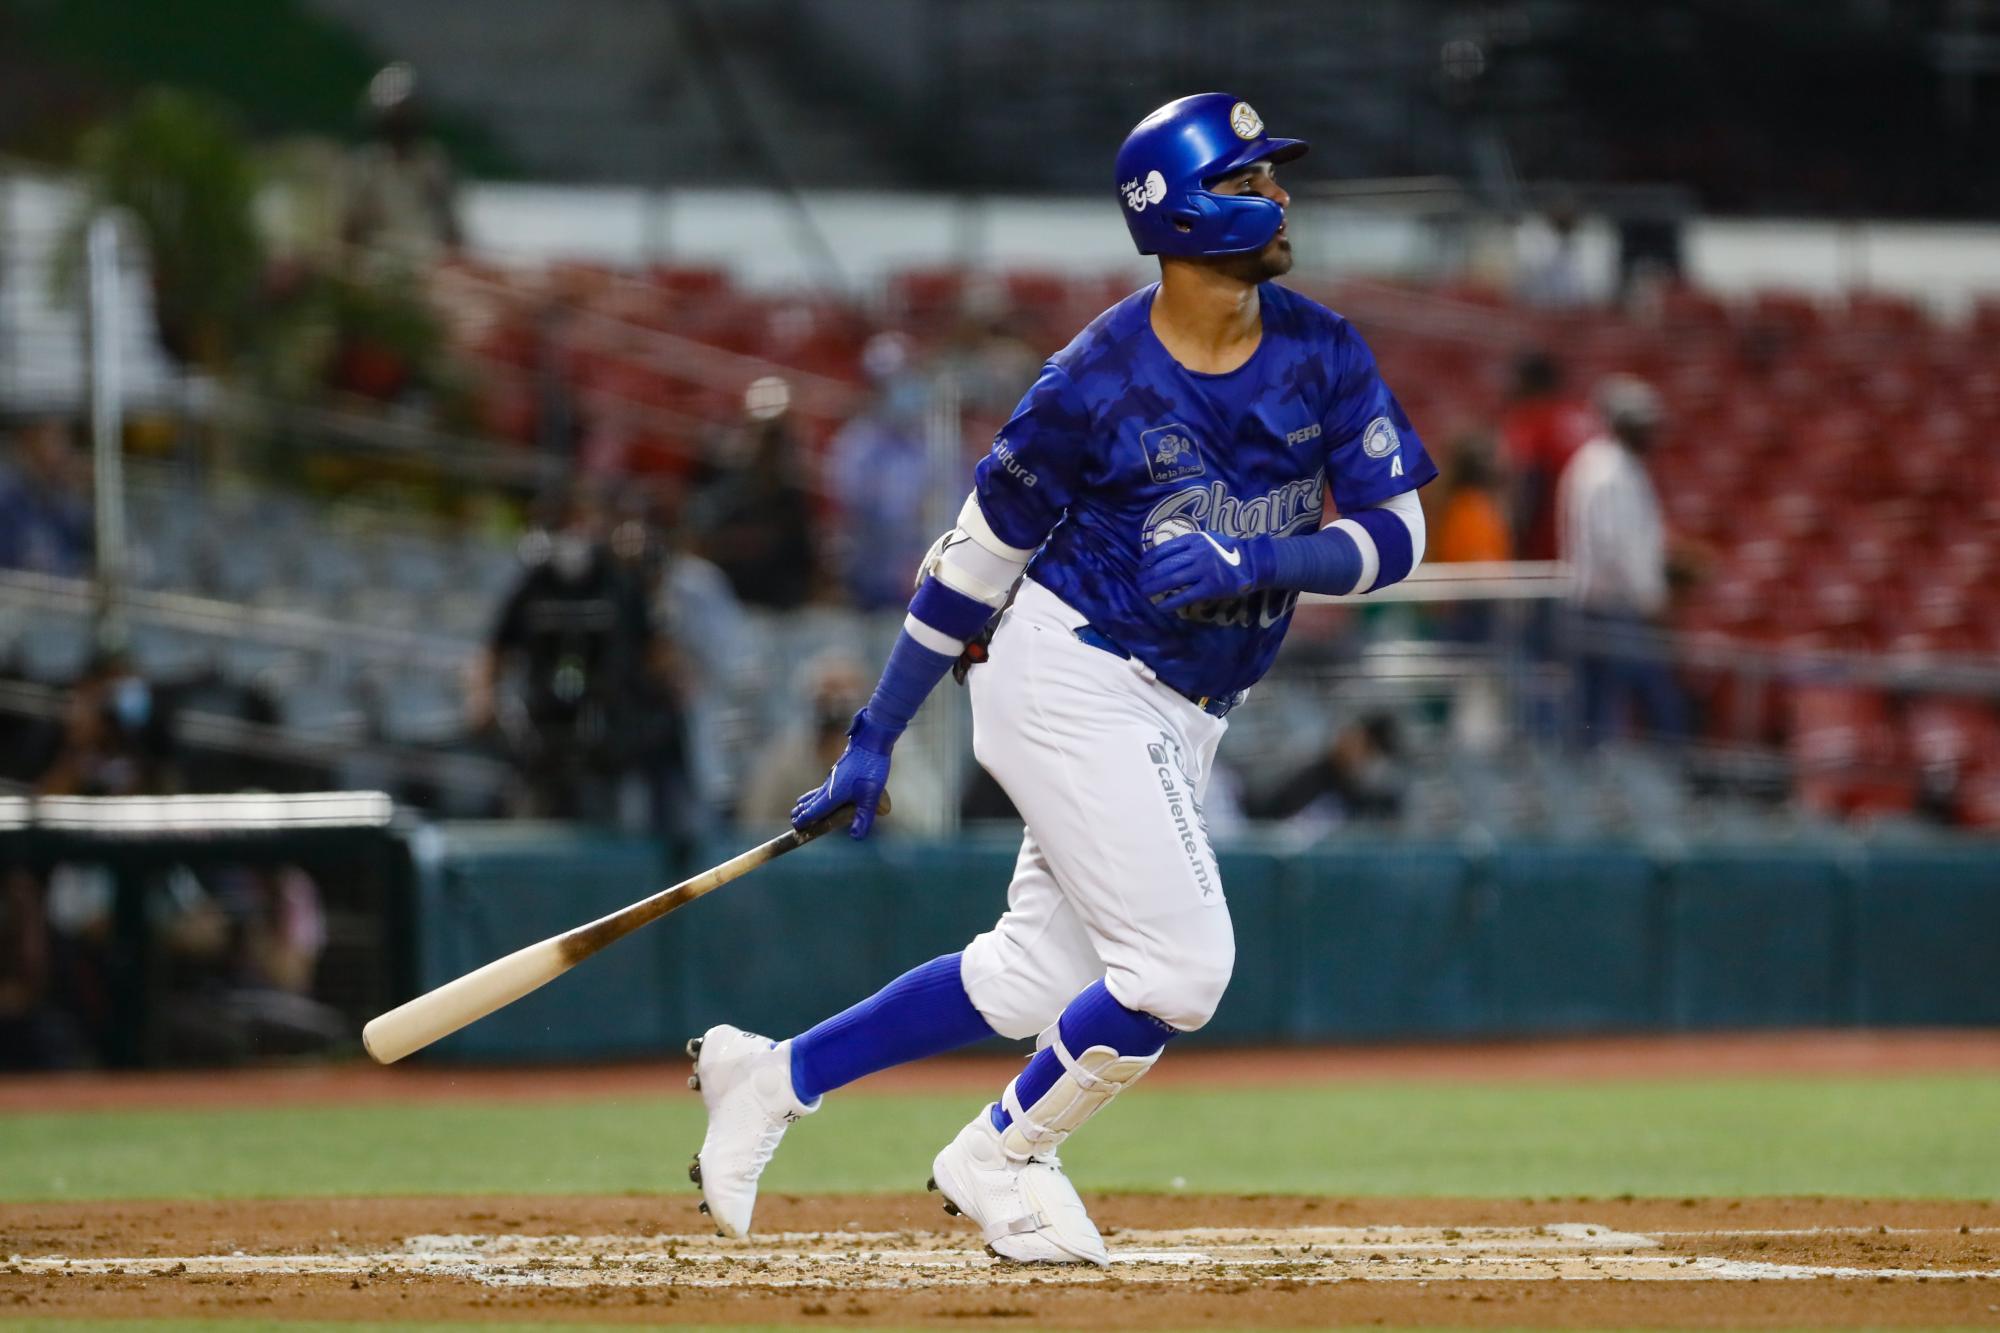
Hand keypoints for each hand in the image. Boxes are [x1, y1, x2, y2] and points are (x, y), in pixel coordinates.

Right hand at [790, 709, 897, 838]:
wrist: (870, 741)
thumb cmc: (870, 768)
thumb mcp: (870, 797)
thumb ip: (863, 818)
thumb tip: (856, 837)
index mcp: (833, 795)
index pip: (814, 811)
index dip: (805, 820)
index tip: (796, 826)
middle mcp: (829, 786)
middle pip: (811, 802)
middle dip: (803, 812)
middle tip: (793, 819)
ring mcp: (833, 777)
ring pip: (816, 792)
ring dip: (808, 801)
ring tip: (800, 805)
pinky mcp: (839, 771)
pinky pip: (824, 786)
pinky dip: (817, 793)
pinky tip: (822, 791)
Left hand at [1138, 530, 1275, 611]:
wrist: (1253, 562)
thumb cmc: (1228, 550)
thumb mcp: (1208, 539)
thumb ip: (1189, 544)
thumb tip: (1164, 552)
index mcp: (1194, 540)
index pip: (1163, 549)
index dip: (1148, 560)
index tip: (1141, 567)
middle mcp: (1197, 553)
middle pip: (1164, 566)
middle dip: (1147, 576)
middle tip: (1139, 583)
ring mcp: (1203, 571)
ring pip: (1171, 580)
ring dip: (1154, 588)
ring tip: (1144, 594)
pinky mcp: (1210, 587)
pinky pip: (1185, 596)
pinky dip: (1170, 602)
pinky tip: (1161, 606)